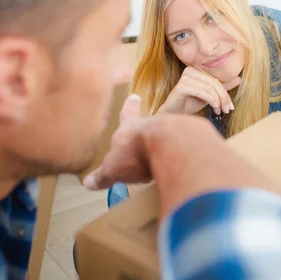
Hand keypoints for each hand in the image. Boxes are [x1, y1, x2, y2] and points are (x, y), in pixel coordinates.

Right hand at [83, 94, 280, 218]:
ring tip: (168, 158)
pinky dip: (185, 155)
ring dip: (168, 144)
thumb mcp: (113, 168)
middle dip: (149, 130)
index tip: (134, 97)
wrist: (172, 144)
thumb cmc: (136, 152)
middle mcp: (152, 125)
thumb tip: (87, 183)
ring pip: (170, 136)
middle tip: (151, 133)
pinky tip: (185, 167)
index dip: (129, 108)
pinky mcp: (193, 142)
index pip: (126, 116)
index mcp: (130, 128)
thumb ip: (103, 175)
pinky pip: (188, 148)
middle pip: (150, 125)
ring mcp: (175, 131)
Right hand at [158, 67, 240, 115]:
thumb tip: (238, 78)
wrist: (174, 114)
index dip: (226, 93)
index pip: (216, 80)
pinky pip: (201, 92)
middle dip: (223, 97)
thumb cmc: (189, 103)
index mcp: (197, 69)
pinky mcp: (181, 86)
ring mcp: (185, 77)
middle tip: (228, 109)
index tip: (231, 106)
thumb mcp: (209, 95)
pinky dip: (210, 99)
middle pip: (214, 83)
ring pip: (209, 87)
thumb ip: (221, 87)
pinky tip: (214, 107)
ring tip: (220, 111)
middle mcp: (190, 70)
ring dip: (218, 101)